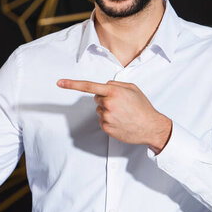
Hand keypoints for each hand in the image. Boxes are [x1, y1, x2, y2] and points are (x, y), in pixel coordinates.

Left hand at [57, 79, 171, 153]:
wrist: (151, 127)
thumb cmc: (143, 107)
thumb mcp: (132, 88)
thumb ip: (116, 84)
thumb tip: (104, 86)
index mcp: (113, 92)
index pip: (89, 86)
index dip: (72, 84)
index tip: (59, 83)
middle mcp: (108, 104)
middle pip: (96, 98)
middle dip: (105, 99)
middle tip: (121, 104)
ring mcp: (106, 117)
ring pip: (99, 110)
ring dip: (108, 110)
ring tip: (123, 114)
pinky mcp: (106, 128)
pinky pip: (102, 121)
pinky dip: (109, 120)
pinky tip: (121, 121)